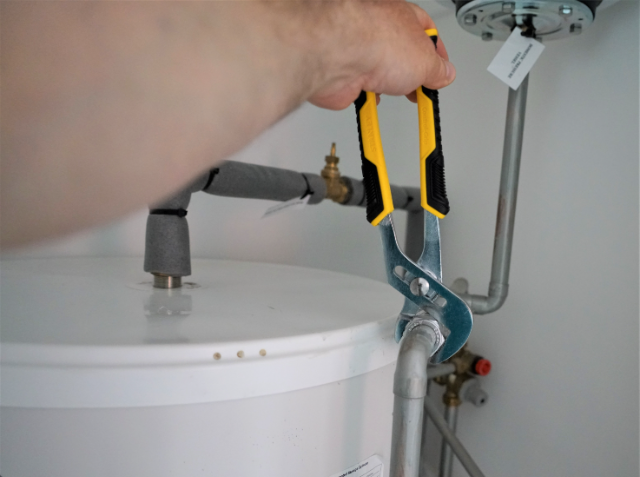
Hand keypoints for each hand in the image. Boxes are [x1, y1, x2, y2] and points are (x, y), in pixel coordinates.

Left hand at [308, 1, 454, 109]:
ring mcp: (360, 51)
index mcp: (401, 15)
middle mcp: (378, 29)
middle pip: (401, 54)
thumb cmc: (376, 40)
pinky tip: (374, 98)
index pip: (425, 31)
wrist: (337, 52)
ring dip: (389, 85)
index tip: (441, 71)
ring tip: (396, 91)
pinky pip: (360, 88)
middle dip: (412, 74)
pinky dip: (368, 97)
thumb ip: (438, 69)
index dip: (436, 53)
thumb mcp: (426, 60)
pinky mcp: (345, 73)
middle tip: (421, 89)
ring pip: (379, 71)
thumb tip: (445, 74)